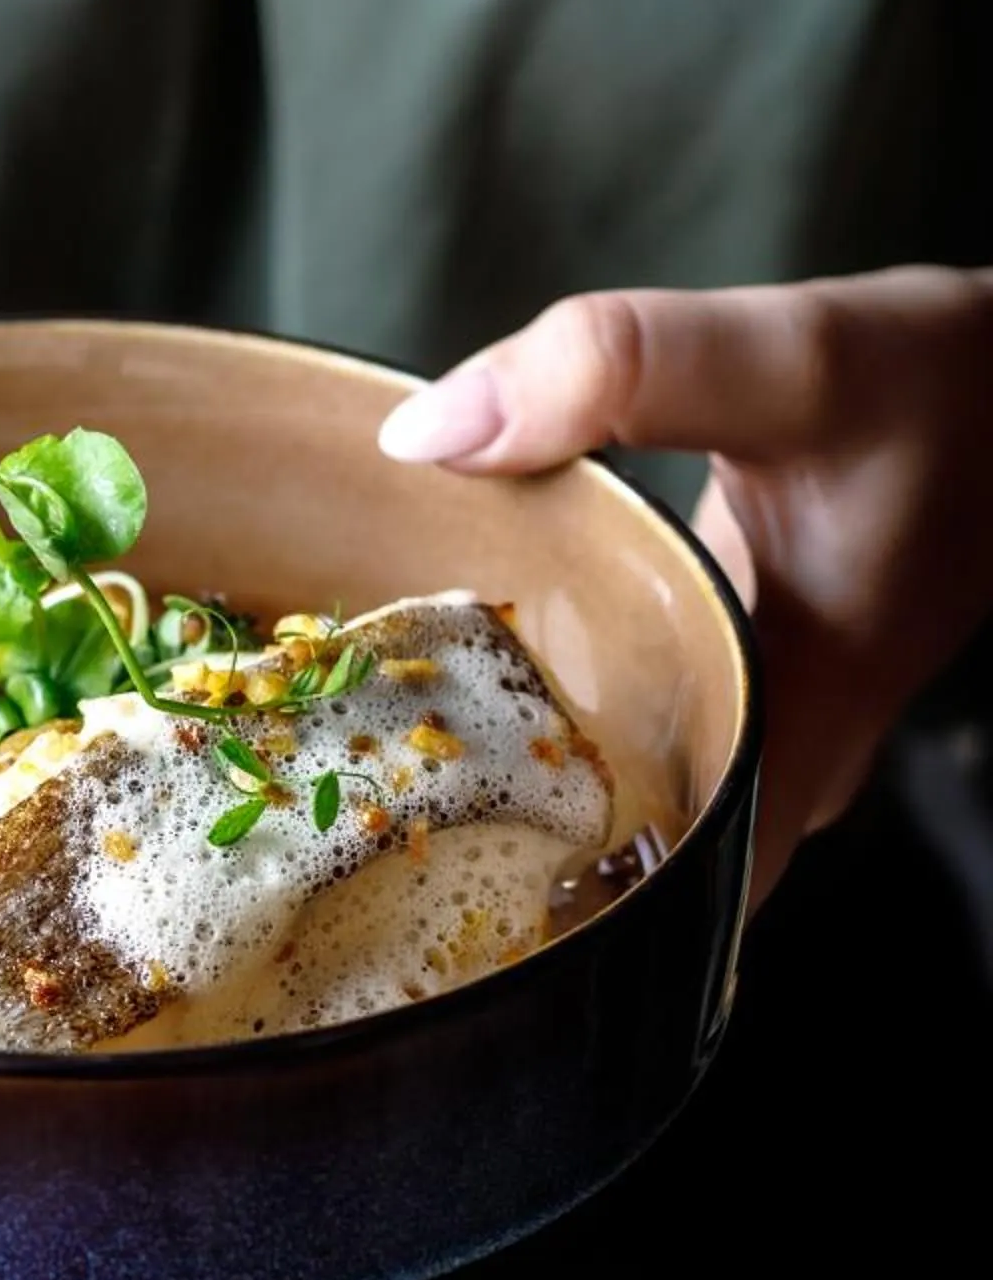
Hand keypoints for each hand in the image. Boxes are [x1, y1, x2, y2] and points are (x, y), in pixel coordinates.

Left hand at [375, 267, 992, 904]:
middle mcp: (780, 759)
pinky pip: (638, 712)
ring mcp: (767, 718)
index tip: (407, 883)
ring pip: (626, 787)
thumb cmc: (940, 385)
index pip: (662, 909)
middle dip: (487, 841)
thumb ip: (618, 373)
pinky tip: (468, 642)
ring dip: (515, 758)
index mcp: (791, 741)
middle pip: (621, 861)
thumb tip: (429, 431)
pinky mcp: (753, 666)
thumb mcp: (791, 360)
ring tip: (373, 729)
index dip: (536, 919)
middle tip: (346, 798)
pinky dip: (559, 685)